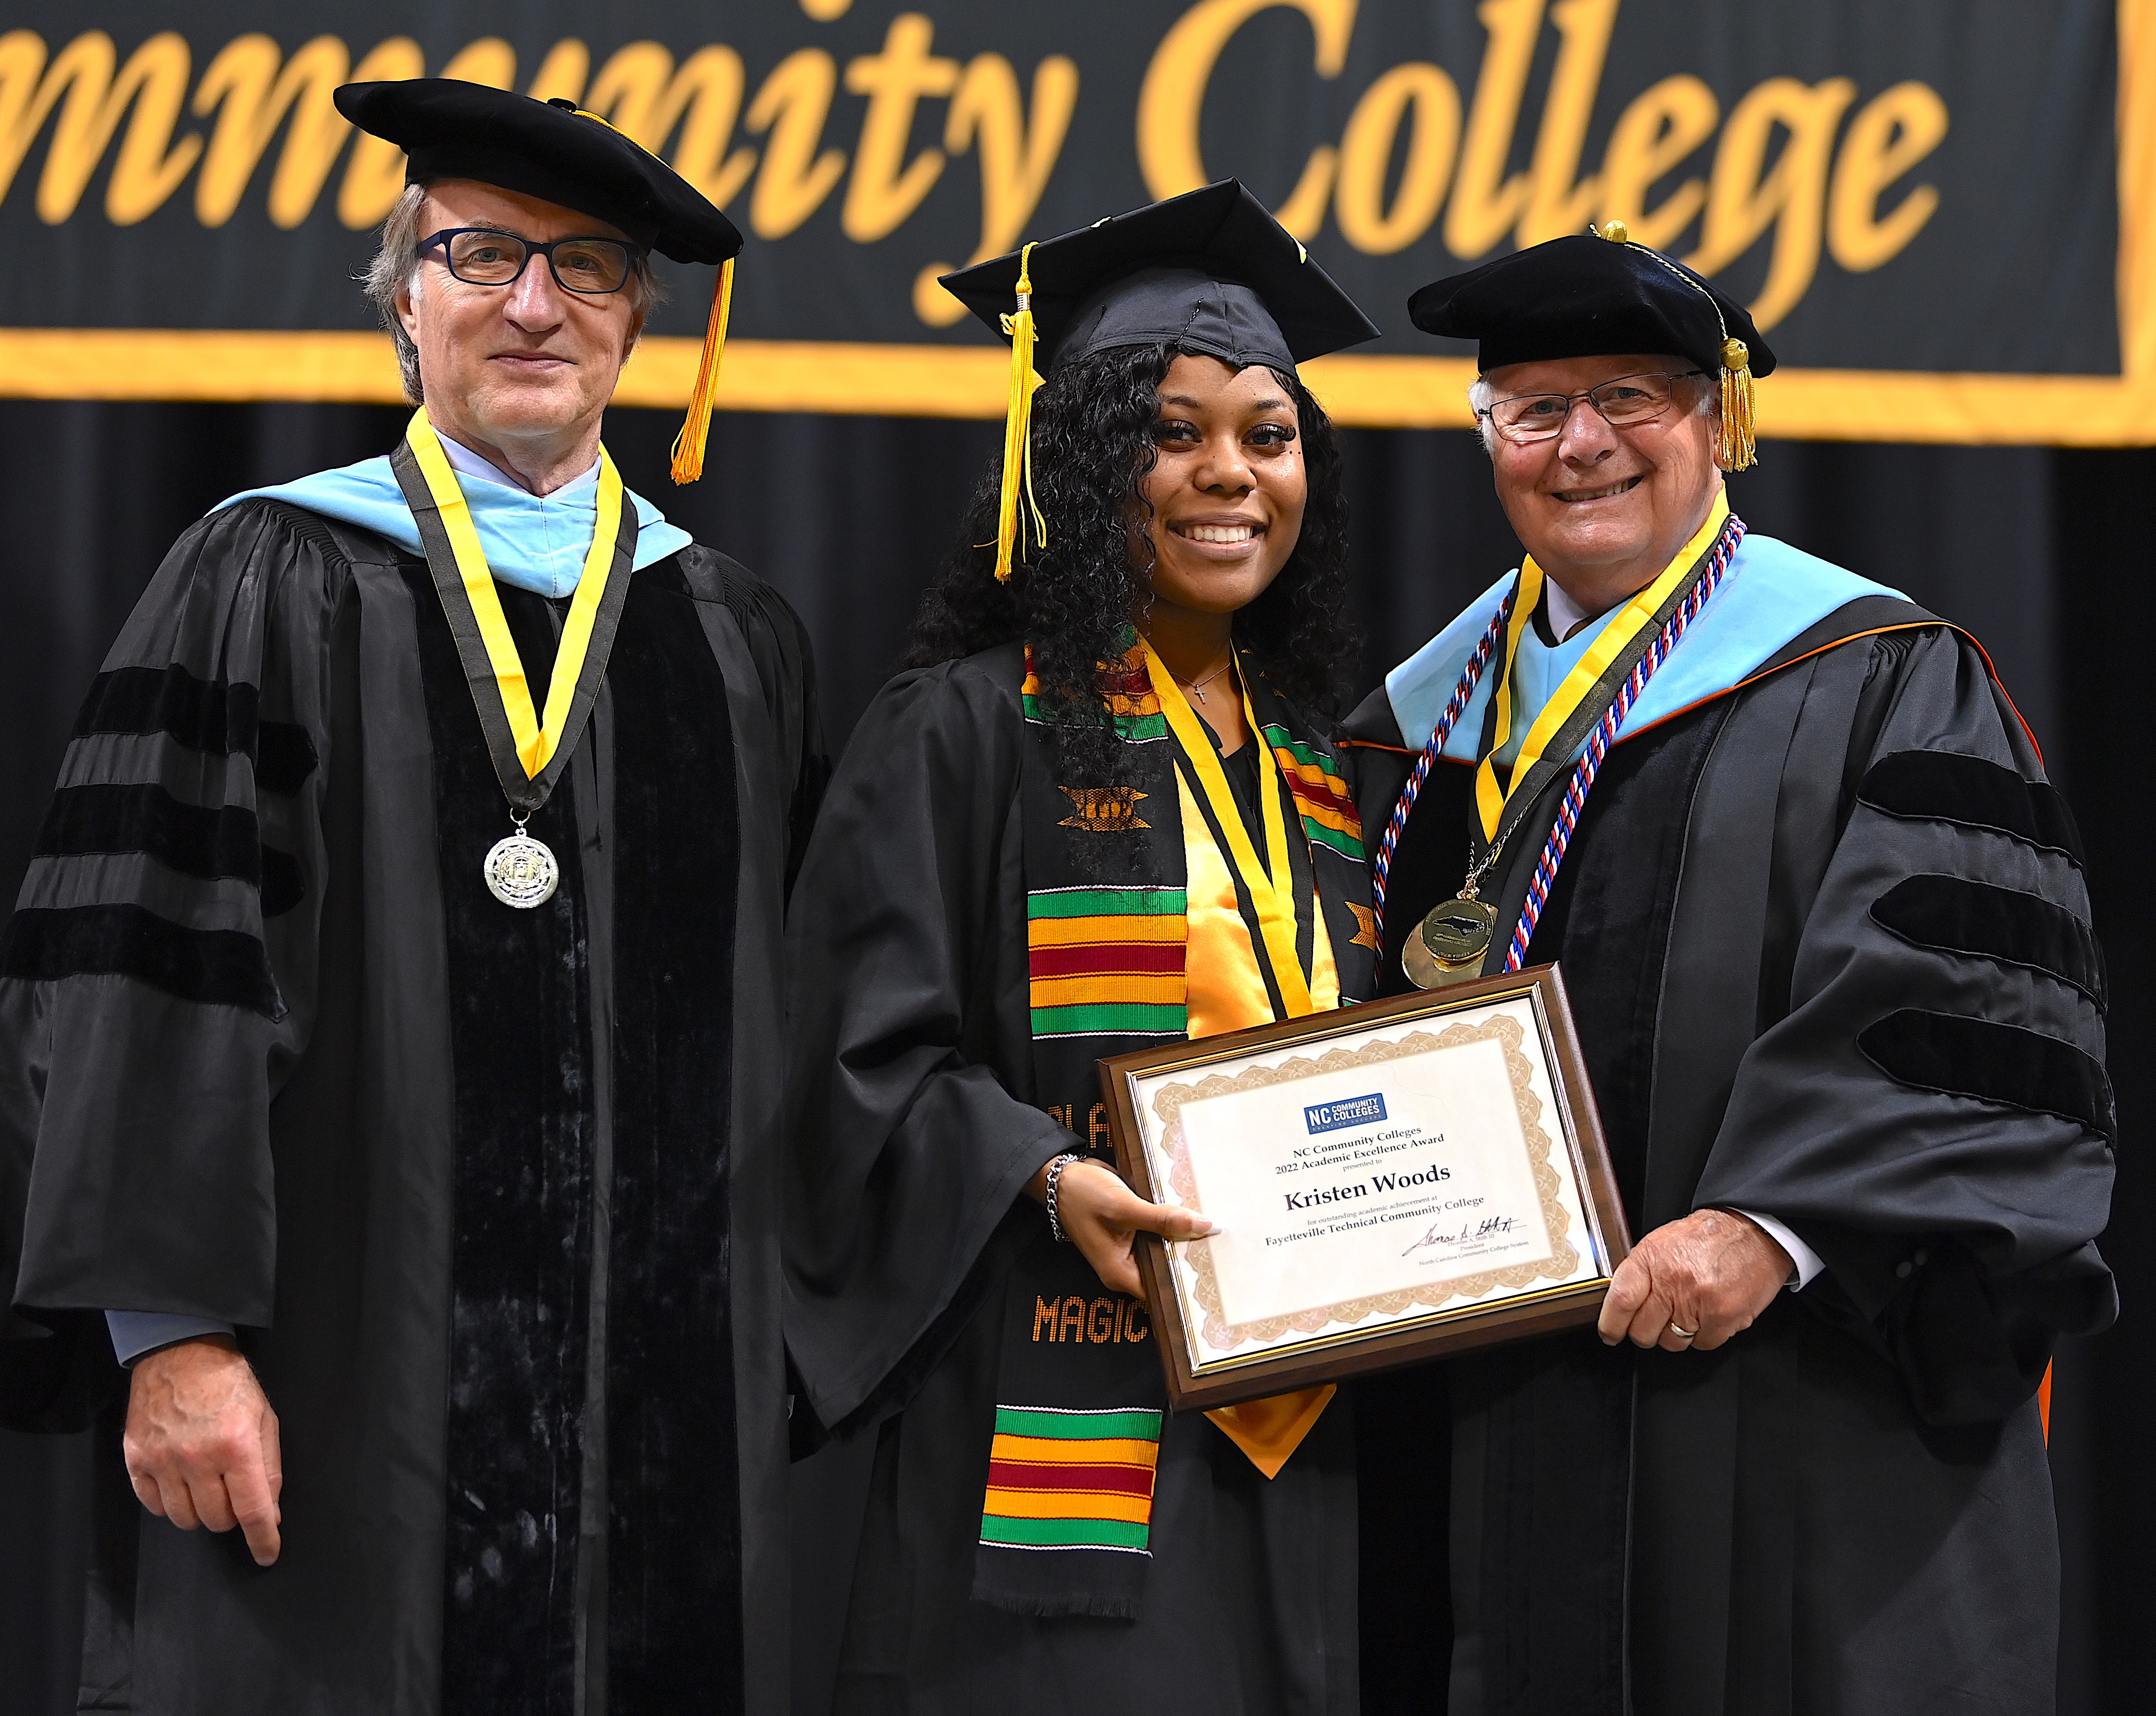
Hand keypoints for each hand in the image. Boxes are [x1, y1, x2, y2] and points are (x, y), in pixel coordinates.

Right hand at [123, 1337, 282, 1565]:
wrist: (181, 1353)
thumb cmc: (229, 1384)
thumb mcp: (265, 1418)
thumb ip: (270, 1468)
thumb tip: (271, 1513)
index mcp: (237, 1446)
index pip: (252, 1510)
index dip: (263, 1538)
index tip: (267, 1555)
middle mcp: (198, 1458)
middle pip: (216, 1519)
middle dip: (231, 1515)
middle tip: (233, 1492)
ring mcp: (163, 1460)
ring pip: (184, 1519)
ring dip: (201, 1511)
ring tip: (206, 1485)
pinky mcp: (136, 1459)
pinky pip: (153, 1505)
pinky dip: (170, 1503)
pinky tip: (180, 1483)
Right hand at [1026, 1157, 1216, 1299]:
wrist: (1061, 1173)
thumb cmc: (1083, 1194)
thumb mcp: (1124, 1207)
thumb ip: (1163, 1220)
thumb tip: (1205, 1226)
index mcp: (1120, 1272)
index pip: (1163, 1289)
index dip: (1189, 1280)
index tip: (1215, 1266)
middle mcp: (1125, 1266)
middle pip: (1167, 1268)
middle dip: (1189, 1254)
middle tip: (1220, 1242)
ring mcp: (1128, 1248)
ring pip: (1164, 1248)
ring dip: (1181, 1236)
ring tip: (1213, 1225)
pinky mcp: (1131, 1231)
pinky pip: (1157, 1233)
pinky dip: (1170, 1223)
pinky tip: (1190, 1211)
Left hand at [1596, 1208, 1792, 1352]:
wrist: (1753, 1232)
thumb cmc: (1708, 1237)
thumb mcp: (1662, 1243)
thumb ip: (1641, 1272)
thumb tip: (1620, 1304)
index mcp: (1651, 1258)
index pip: (1621, 1301)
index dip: (1611, 1324)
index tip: (1610, 1333)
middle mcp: (1672, 1281)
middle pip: (1643, 1331)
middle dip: (1645, 1333)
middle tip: (1655, 1324)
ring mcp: (1698, 1302)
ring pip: (1672, 1342)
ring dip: (1676, 1335)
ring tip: (1688, 1312)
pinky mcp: (1724, 1317)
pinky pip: (1702, 1344)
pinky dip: (1704, 1335)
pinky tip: (1709, 1314)